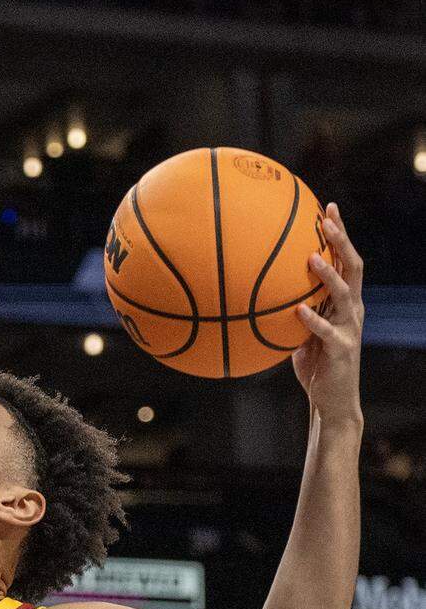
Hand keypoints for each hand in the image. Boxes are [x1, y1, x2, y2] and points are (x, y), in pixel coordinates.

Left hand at [293, 203, 363, 427]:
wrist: (332, 400)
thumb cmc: (314, 365)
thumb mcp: (300, 333)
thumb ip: (289, 311)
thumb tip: (256, 294)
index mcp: (346, 302)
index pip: (346, 260)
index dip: (340, 234)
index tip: (328, 208)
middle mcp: (353, 310)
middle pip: (352, 267)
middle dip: (341, 241)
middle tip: (327, 219)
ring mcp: (350, 328)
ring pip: (345, 294)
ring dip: (328, 275)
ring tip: (311, 257)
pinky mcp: (342, 350)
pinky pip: (327, 332)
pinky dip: (313, 320)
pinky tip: (299, 310)